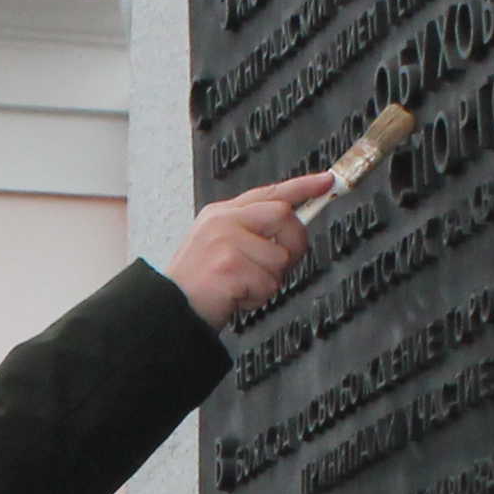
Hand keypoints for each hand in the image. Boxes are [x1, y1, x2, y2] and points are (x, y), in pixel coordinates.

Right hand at [160, 174, 333, 327]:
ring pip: (280, 259)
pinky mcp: (230, 267)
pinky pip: (268, 285)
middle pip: (284, 217)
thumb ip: (252, 234)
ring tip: (239, 288)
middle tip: (274, 267)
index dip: (301, 187)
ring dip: (268, 282)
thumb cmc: (198, 286)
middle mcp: (223, 222)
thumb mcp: (219, 247)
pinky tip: (234, 299)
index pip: (269, 192)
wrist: (167, 312)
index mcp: (221, 214)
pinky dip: (257, 299)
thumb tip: (291, 232)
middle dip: (292, 245)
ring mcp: (226, 243)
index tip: (326, 181)